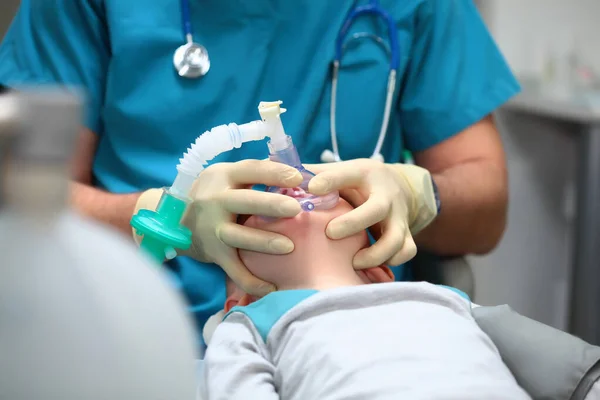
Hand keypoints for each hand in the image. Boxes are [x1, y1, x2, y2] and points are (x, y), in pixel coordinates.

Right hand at [134, 160, 303, 296]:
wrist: (174, 219)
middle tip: (295, 208)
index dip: (274, 173)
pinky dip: (250, 281)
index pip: (250, 170)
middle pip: (244, 202)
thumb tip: (299, 175)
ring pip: (239, 236)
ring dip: (263, 242)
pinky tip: (271, 287)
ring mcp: (213, 228)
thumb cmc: (215, 193)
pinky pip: (233, 269)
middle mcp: (216, 201)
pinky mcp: (213, 253)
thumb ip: (257, 174)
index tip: (298, 177)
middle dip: (270, 205)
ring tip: (289, 247)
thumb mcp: (228, 176)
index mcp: (224, 176)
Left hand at [304, 159, 437, 268]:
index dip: (330, 181)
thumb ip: (313, 174)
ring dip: (374, 254)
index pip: (348, 174)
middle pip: (377, 209)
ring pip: (395, 239)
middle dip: (353, 223)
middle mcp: (386, 196)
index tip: (312, 188)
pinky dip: (391, 262)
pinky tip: (370, 267)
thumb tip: (276, 176)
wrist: (399, 186)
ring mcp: (399, 217)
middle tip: (330, 233)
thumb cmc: (357, 182)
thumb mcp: (341, 171)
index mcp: (365, 174)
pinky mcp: (406, 234)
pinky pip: (406, 252)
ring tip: (352, 262)